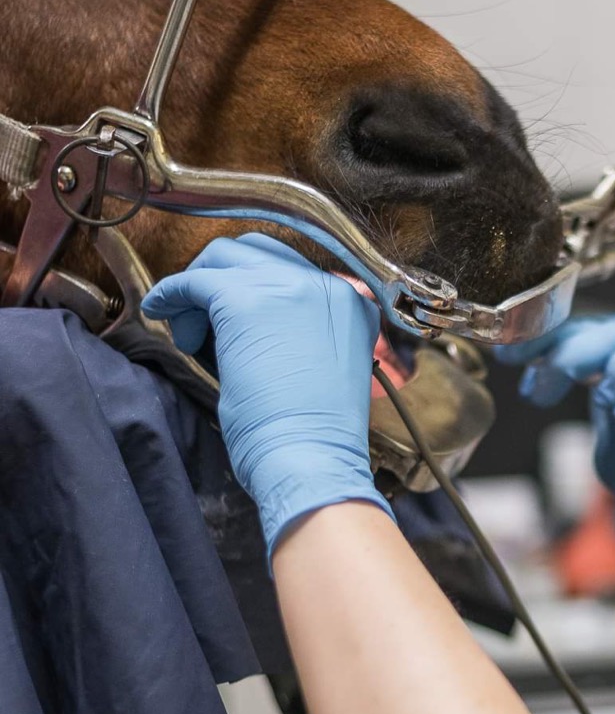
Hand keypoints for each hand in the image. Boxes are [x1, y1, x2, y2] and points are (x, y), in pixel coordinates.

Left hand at [142, 234, 393, 555]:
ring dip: (200, 287)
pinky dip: (171, 294)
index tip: (235, 320)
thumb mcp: (327, 369)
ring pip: (224, 258)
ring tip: (193, 332)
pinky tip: (161, 312)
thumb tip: (256, 326)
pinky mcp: (244, 301)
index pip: (294, 271)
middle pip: (258, 252)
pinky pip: (194, 281)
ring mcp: (286, 288)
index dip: (257, 290)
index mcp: (353, 303)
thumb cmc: (316, 437)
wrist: (313, 461)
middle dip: (225, 279)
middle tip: (207, 319)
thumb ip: (304, 334)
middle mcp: (325, 284)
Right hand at [499, 314, 614, 526]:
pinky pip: (561, 334)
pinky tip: (521, 377)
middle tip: (540, 399)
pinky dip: (536, 350)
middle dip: (571, 361)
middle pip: (610, 335)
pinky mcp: (591, 340)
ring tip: (524, 387)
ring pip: (579, 329)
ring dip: (543, 351)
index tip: (603, 403)